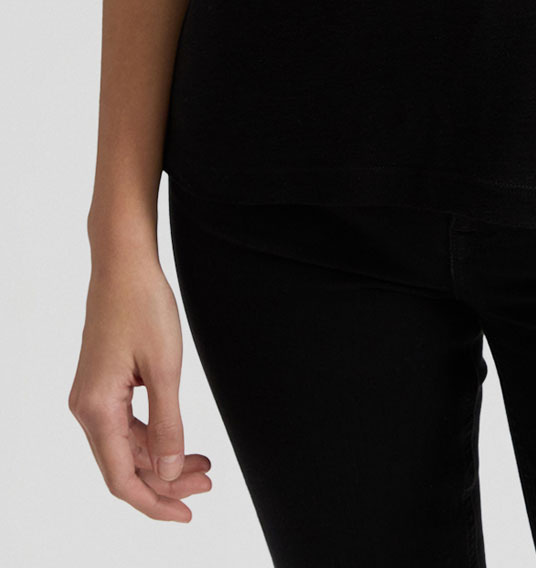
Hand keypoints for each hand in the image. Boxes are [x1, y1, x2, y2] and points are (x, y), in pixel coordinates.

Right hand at [68, 250, 211, 521]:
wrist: (124, 263)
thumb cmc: (143, 306)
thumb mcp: (165, 368)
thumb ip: (167, 424)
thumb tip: (167, 472)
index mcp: (96, 409)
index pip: (121, 478)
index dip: (153, 503)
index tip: (186, 514)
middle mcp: (86, 408)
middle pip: (124, 466)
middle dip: (165, 483)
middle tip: (207, 487)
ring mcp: (92, 396)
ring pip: (127, 447)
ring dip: (162, 460)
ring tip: (205, 465)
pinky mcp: (103, 384)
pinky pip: (126, 425)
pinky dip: (154, 437)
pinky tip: (181, 441)